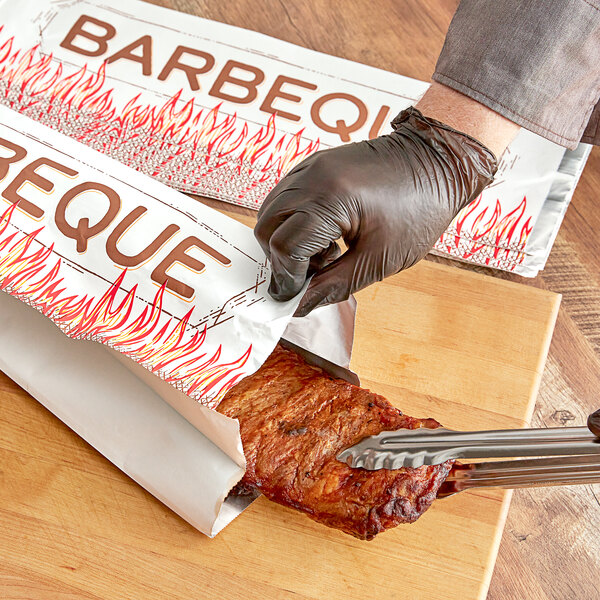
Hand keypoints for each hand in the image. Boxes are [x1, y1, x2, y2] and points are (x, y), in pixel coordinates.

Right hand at [255, 106, 497, 316]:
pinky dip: (293, 223)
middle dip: (281, 260)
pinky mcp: (314, 165)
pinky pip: (284, 198)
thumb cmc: (419, 208)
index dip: (288, 279)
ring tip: (323, 254)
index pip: (284, 247)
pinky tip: (324, 235)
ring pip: (270, 212)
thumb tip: (300, 306)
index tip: (298, 297)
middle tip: (311, 276)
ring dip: (285, 241)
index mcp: (330, 199)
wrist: (437, 159)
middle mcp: (312, 177)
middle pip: (266, 228)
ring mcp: (310, 167)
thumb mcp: (380, 259)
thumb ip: (334, 286)